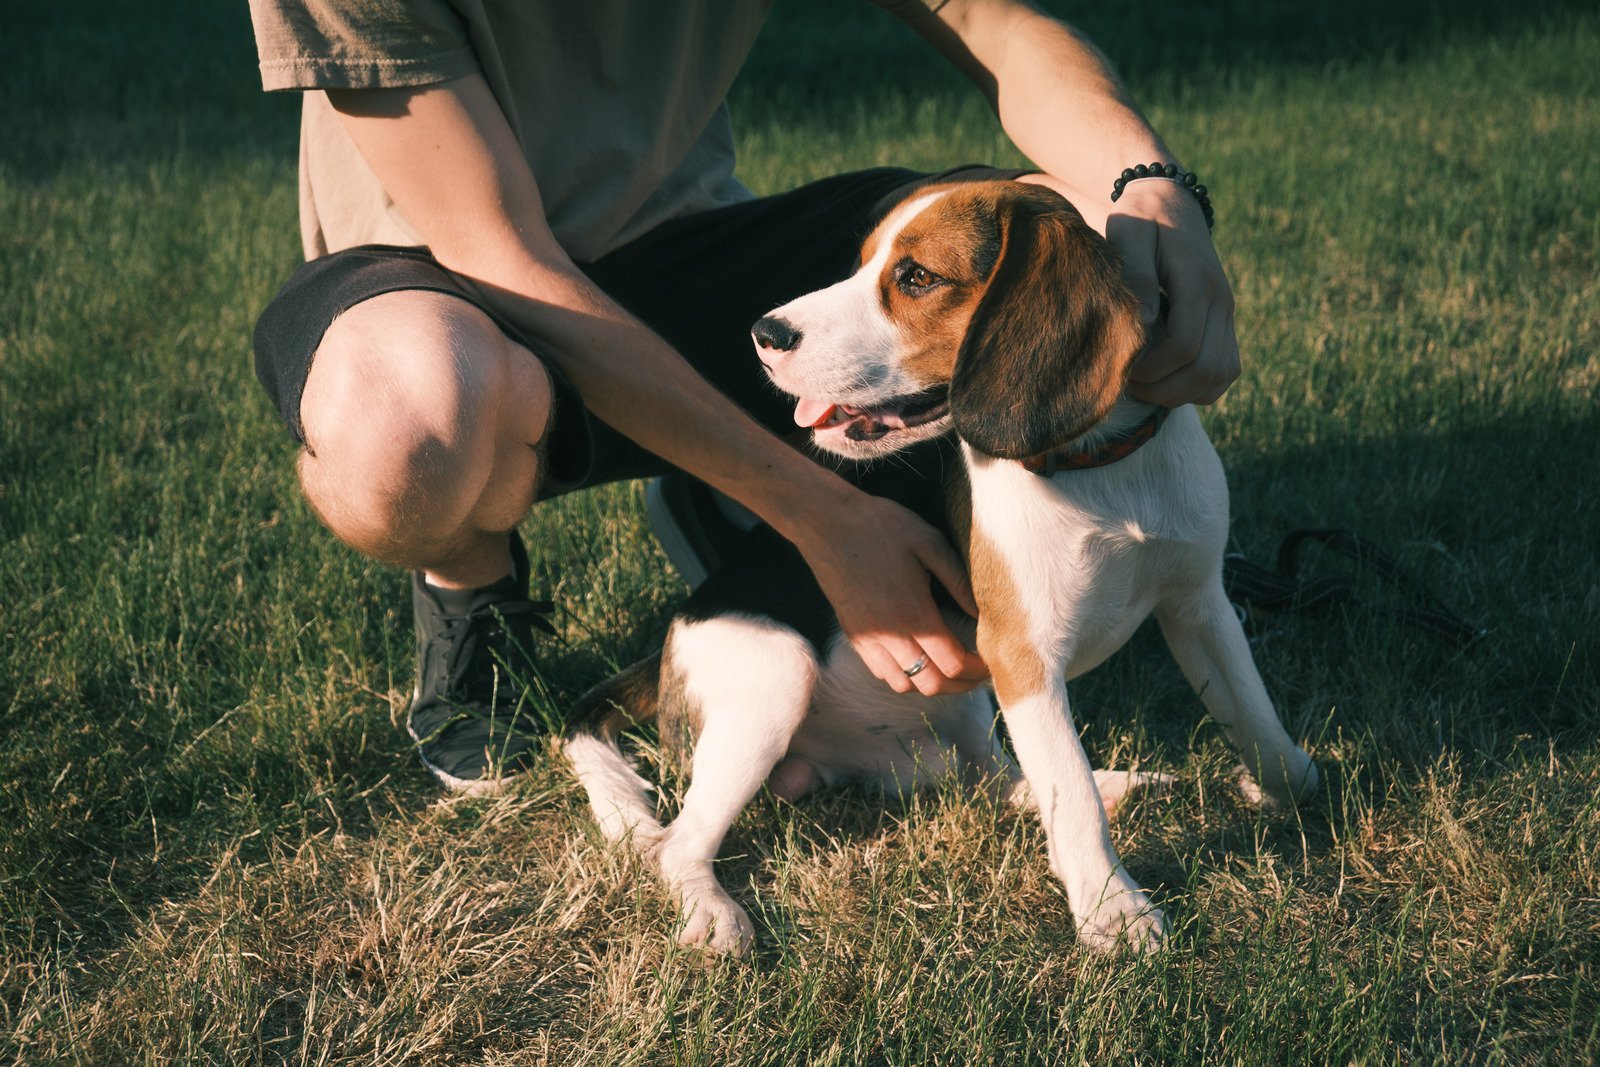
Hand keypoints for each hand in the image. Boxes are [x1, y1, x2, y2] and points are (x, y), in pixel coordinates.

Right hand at [790, 492, 988, 696]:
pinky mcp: (853, 636)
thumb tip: (984, 613)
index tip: (990, 662)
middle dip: (960, 684)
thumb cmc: (882, 527)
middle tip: (976, 671)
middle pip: (931, 684)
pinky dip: (904, 676)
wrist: (827, 523)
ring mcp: (867, 639)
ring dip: (931, 683)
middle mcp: (889, 635)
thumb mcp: (930, 543)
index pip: (953, 663)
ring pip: (905, 685)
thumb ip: (959, 582)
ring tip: (949, 668)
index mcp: (913, 613)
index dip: (977, 670)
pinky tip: (917, 657)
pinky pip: (882, 673)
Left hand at [1103, 179, 1239, 406]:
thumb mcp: (1130, 232)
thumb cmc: (1141, 218)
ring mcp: (1227, 314)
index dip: (1151, 369)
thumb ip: (1137, 274)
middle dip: (1163, 389)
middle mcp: (1221, 301)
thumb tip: (1144, 324)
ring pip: (1220, 376)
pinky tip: (1167, 380)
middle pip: (1205, 370)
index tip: (1121, 368)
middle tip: (1128, 384)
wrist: (1172, 203)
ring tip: (1145, 386)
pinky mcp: (1225, 323)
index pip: (1184, 346)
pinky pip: (1226, 370)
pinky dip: (1199, 386)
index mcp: (1198, 281)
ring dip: (1182, 392)